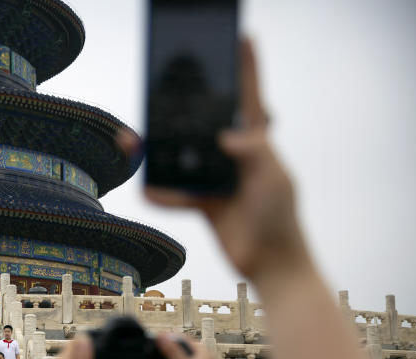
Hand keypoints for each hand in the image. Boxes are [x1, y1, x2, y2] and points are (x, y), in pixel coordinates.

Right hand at [144, 41, 307, 287]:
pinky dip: (161, 194)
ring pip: (184, 157)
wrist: (271, 263)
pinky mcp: (205, 202)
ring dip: (161, 153)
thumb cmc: (281, 218)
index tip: (241, 38)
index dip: (246, 69)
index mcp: (258, 143)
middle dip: (184, 108)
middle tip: (165, 89)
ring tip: (135, 140)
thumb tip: (226, 135)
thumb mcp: (273, 179)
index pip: (250, 99)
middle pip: (205, 124)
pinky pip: (177, 193)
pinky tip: (145, 189)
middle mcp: (235, 155)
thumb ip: (255, 152)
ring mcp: (218, 178)